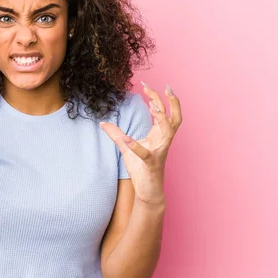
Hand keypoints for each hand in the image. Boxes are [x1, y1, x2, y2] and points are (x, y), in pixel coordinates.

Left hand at [99, 83, 181, 203]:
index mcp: (159, 135)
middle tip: (165, 87)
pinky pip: (146, 154)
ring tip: (153, 105)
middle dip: (172, 102)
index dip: (156, 97)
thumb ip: (116, 134)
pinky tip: (127, 140)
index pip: (163, 112)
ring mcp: (159, 152)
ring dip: (163, 118)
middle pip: (174, 118)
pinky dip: (136, 146)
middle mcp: (163, 141)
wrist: (147, 192)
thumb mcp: (126, 148)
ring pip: (169, 131)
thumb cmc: (140, 169)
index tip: (146, 85)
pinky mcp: (151, 164)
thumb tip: (102, 123)